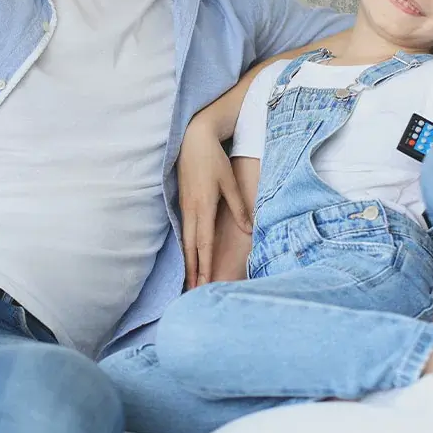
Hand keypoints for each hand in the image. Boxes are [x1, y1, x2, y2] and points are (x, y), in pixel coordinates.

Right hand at [177, 112, 251, 288]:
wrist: (193, 138)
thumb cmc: (214, 159)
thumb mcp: (230, 182)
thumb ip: (239, 207)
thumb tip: (249, 229)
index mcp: (203, 207)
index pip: (204, 244)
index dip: (205, 266)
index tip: (204, 285)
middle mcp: (191, 210)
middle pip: (191, 247)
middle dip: (192, 271)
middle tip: (192, 293)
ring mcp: (184, 206)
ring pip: (185, 240)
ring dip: (187, 261)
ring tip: (188, 280)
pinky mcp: (182, 201)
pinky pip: (183, 229)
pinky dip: (185, 246)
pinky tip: (186, 254)